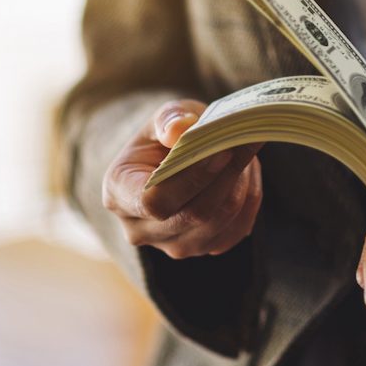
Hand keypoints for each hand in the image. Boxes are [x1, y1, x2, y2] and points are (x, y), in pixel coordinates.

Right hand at [102, 99, 262, 258]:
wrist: (169, 159)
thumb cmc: (164, 136)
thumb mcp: (163, 116)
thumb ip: (168, 118)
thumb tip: (179, 130)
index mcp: (118, 194)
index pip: (154, 202)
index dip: (191, 179)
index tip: (221, 151)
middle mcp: (140, 229)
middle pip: (193, 215)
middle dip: (226, 178)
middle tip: (247, 143)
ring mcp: (171, 245)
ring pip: (219, 224)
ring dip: (241, 186)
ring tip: (247, 152)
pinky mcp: (201, 249)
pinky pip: (235, 231)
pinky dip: (247, 201)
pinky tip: (246, 172)